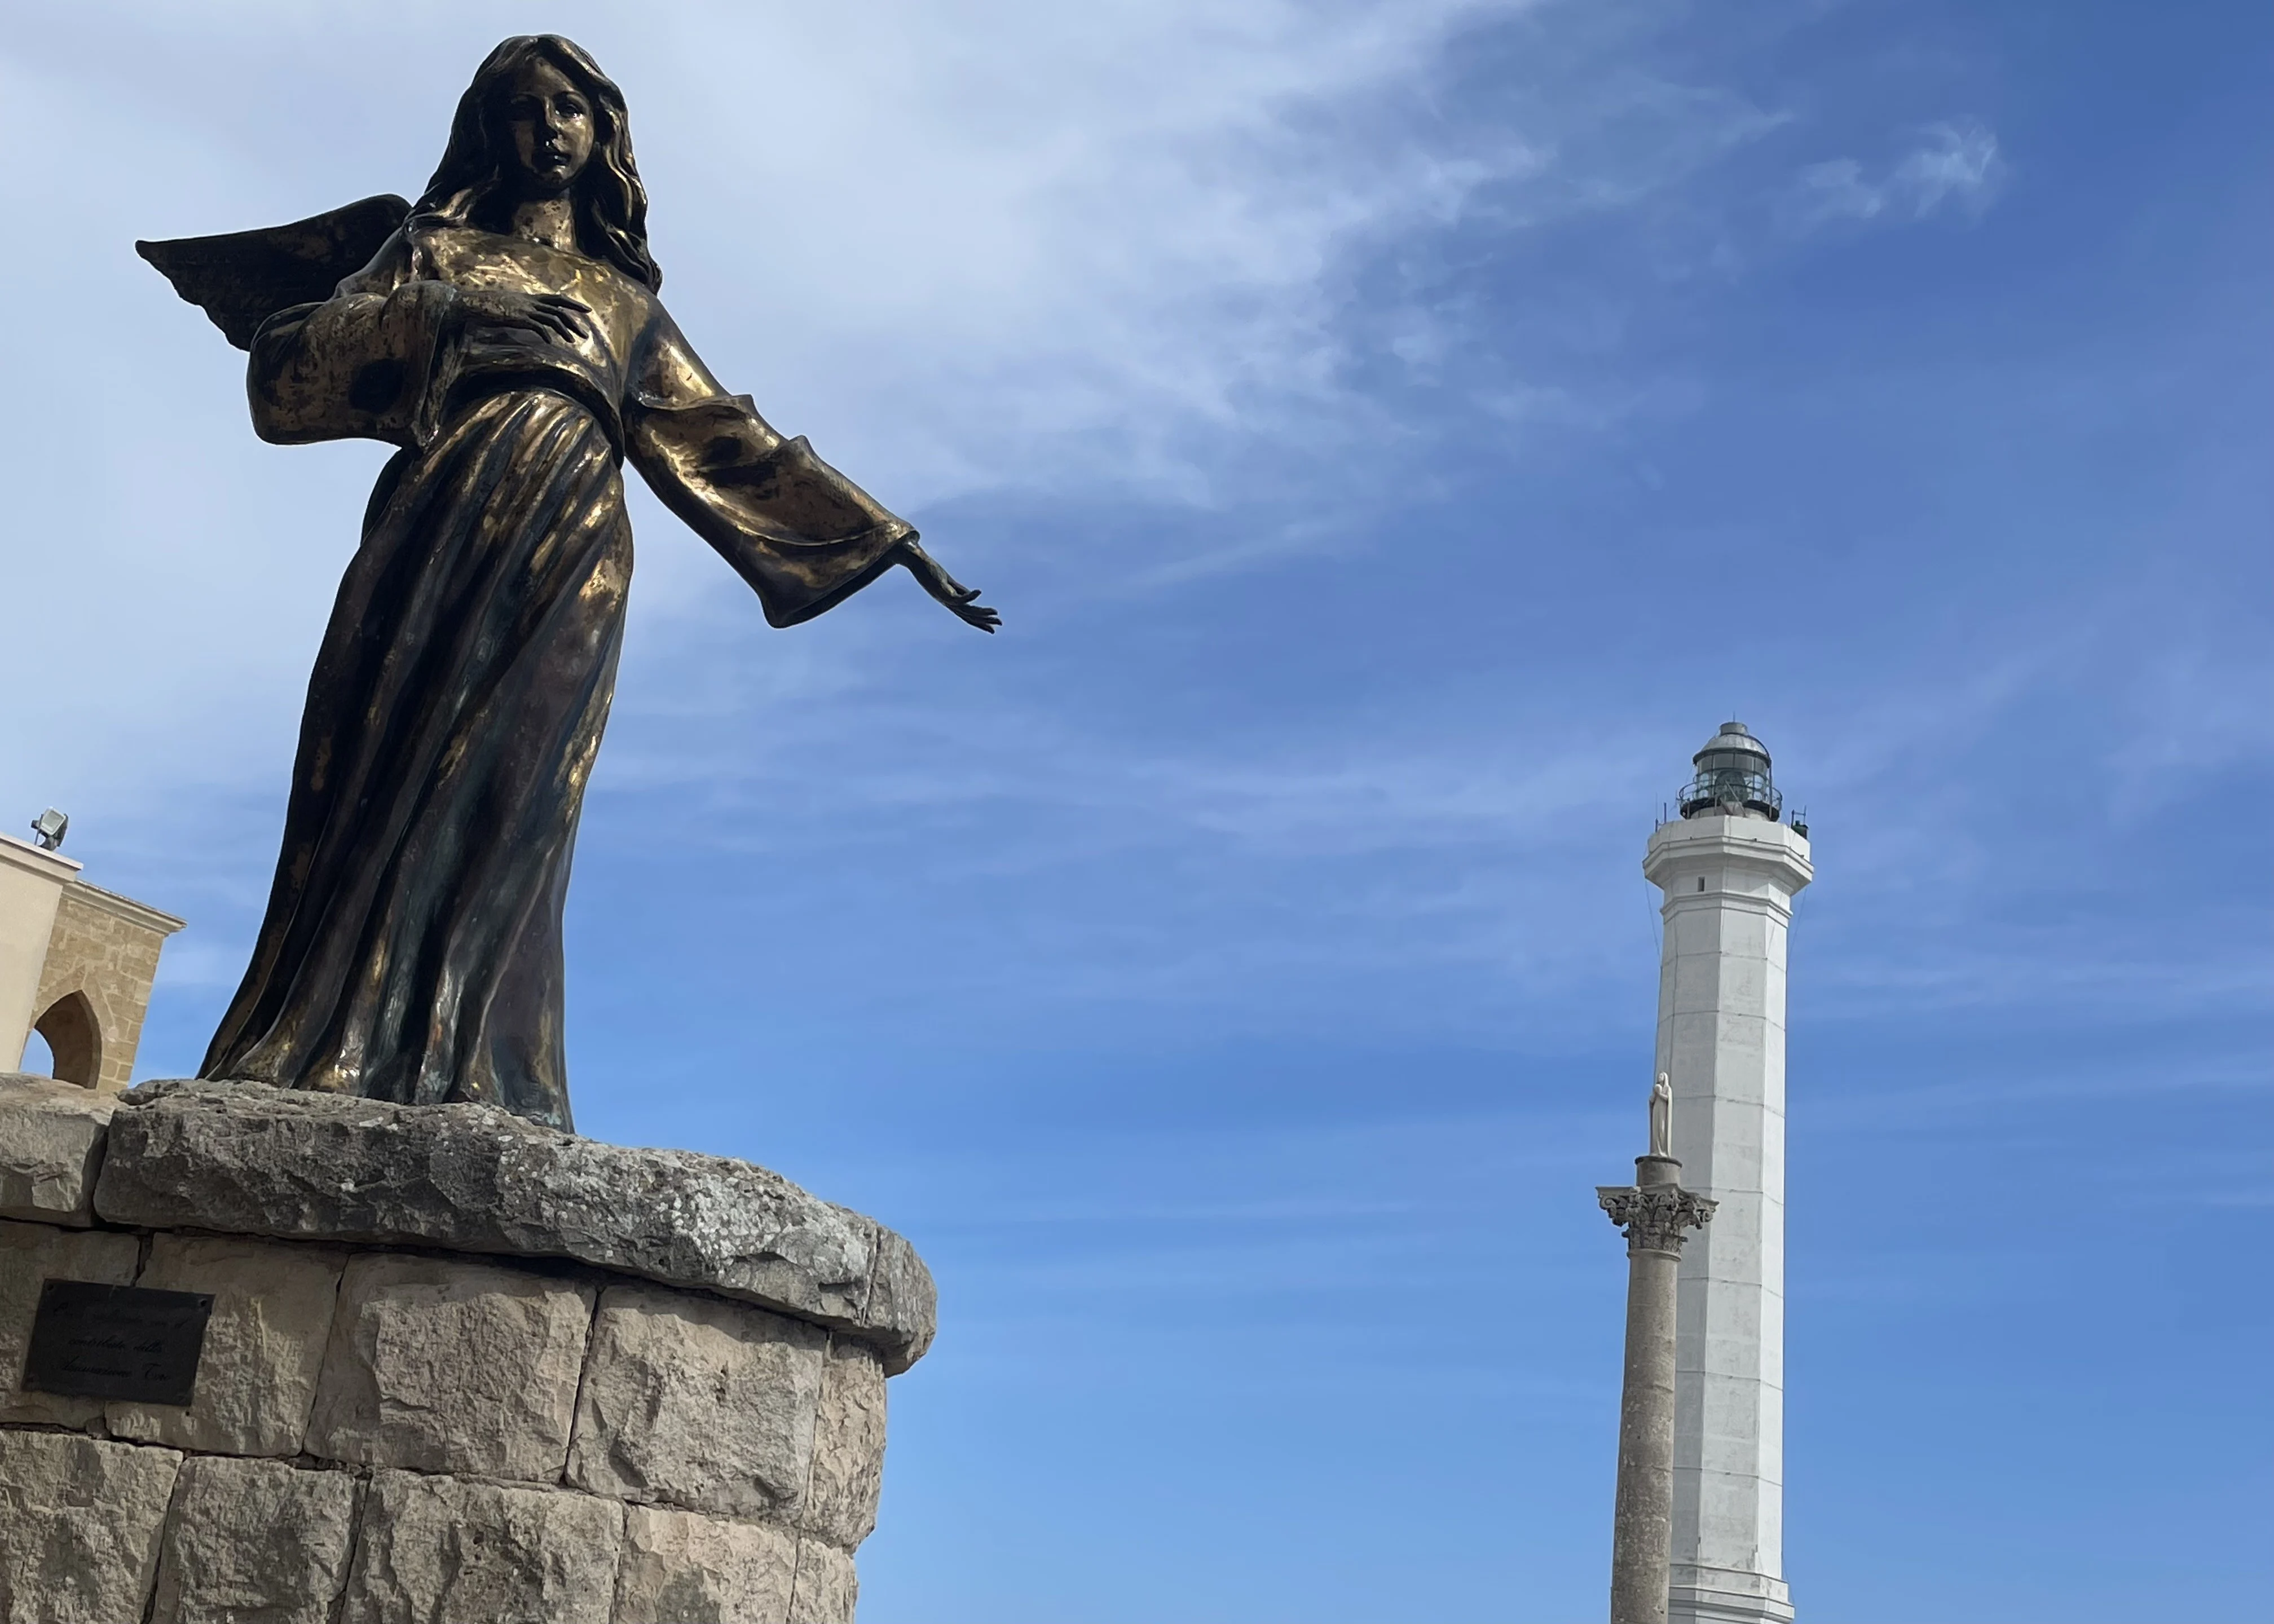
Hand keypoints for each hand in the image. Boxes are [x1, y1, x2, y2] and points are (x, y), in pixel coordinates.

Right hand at [452, 288, 591, 346]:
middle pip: (559, 307)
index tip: (587, 311)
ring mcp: (525, 309)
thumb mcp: (510, 307)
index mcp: (530, 298)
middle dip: (575, 319)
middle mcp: (530, 301)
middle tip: (586, 333)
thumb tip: (530, 319)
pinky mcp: (518, 317)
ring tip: (573, 341)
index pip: (557, 299)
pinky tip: (550, 342)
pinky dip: (545, 333)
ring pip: (552, 317)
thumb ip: (522, 311)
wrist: (473, 303)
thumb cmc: (489, 306)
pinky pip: (537, 325)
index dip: (573, 304)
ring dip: (564, 330)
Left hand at [897, 539, 999, 632]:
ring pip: (966, 610)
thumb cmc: (926, 567)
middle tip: (999, 624)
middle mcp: (947, 601)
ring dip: (981, 612)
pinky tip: (980, 592)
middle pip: (968, 616)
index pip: (966, 615)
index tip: (992, 629)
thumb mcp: (946, 580)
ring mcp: (944, 596)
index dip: (980, 623)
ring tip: (995, 612)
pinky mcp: (941, 589)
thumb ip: (957, 588)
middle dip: (984, 621)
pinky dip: (969, 597)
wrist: (912, 559)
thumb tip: (972, 594)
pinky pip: (958, 597)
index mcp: (949, 600)